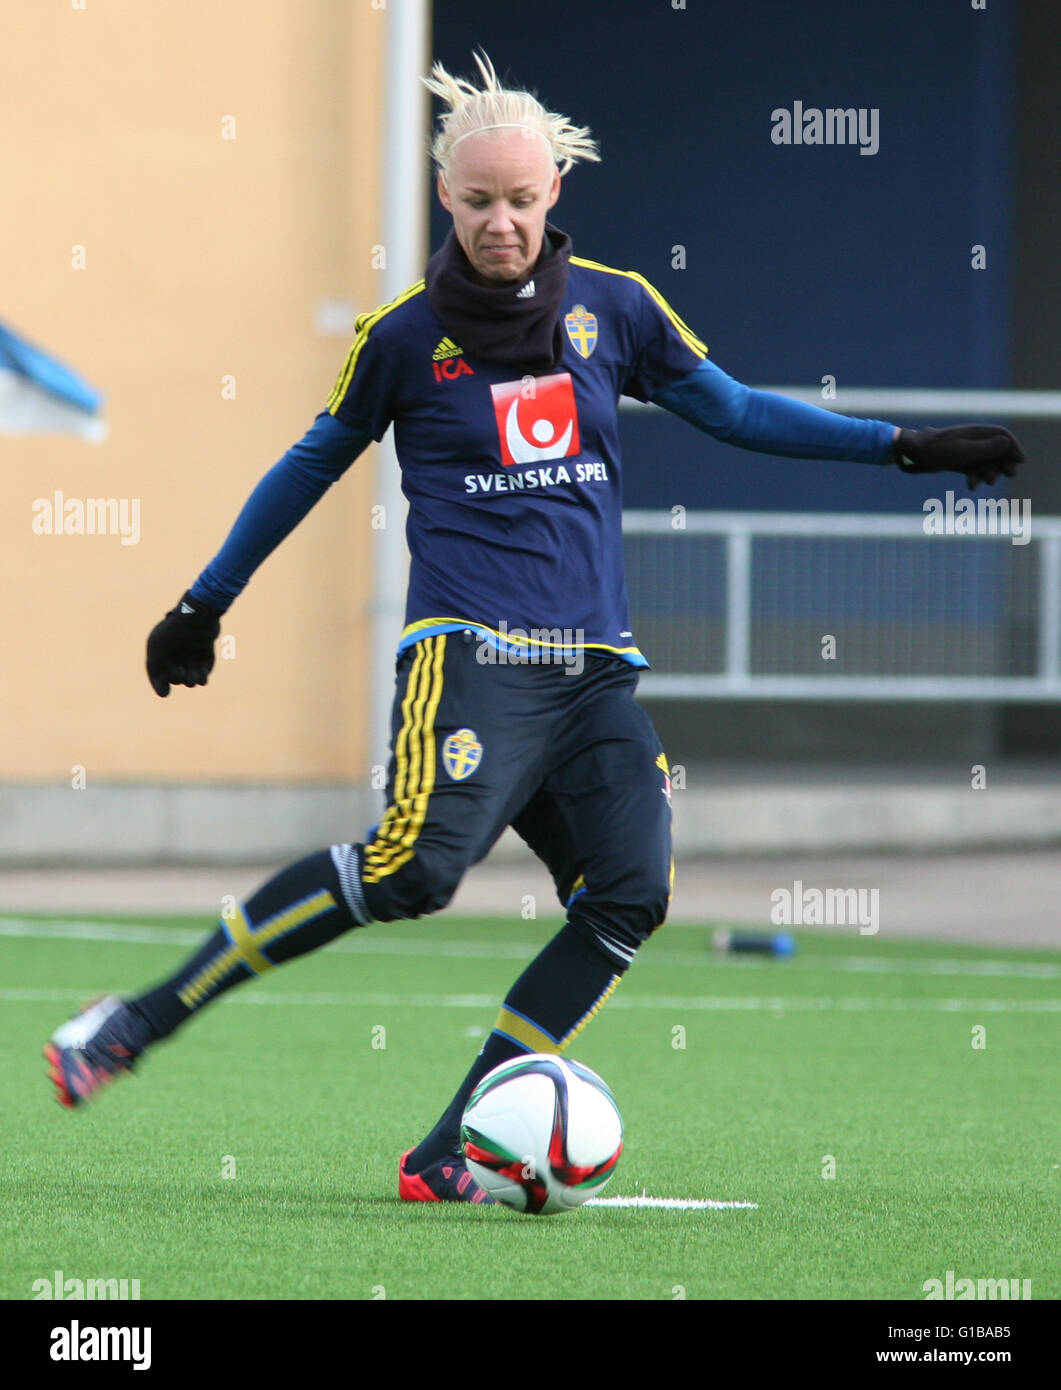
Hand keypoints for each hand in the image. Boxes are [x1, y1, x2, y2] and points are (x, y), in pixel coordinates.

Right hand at [146, 592, 221, 697]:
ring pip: (190, 678)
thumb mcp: (157, 650)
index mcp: (160, 651)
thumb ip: (155, 671)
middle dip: (177, 678)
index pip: (158, 674)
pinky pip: (203, 674)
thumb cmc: (174, 632)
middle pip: (174, 678)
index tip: (166, 693)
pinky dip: (201, 677)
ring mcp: (191, 655)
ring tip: (192, 678)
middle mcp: (175, 654)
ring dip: (190, 680)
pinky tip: (201, 677)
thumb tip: (163, 695)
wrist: (199, 616)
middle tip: (180, 672)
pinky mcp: (205, 657)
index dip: (160, 684)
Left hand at [891, 425, 1024, 489]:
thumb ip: (985, 448)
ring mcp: (966, 452)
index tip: (1020, 461)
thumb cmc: (934, 450)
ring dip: (989, 473)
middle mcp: (974, 441)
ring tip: (987, 481)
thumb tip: (1007, 443)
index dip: (1014, 447)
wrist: (910, 453)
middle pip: (998, 451)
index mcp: (976, 432)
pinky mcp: (957, 462)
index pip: (1003, 436)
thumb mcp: (961, 450)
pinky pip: (973, 471)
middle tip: (1009, 474)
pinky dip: (974, 478)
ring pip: (986, 463)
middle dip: (1004, 463)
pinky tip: (970, 486)